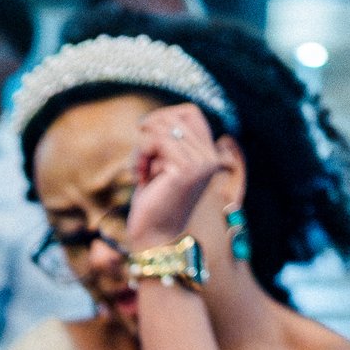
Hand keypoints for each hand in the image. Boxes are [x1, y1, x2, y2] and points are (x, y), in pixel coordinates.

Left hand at [124, 102, 225, 250]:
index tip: (145, 136)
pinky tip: (140, 178)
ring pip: (161, 128)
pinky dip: (138, 157)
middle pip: (173, 117)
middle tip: (142, 162)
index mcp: (210, 154)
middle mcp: (210, 156)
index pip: (190, 112)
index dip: (163, 116)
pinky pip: (153, 141)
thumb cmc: (154, 201)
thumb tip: (149, 120)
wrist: (154, 237)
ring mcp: (201, 162)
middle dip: (148, 133)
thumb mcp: (161, 164)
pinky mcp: (186, 169)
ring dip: (141, 148)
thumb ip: (164, 141)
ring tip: (141, 171)